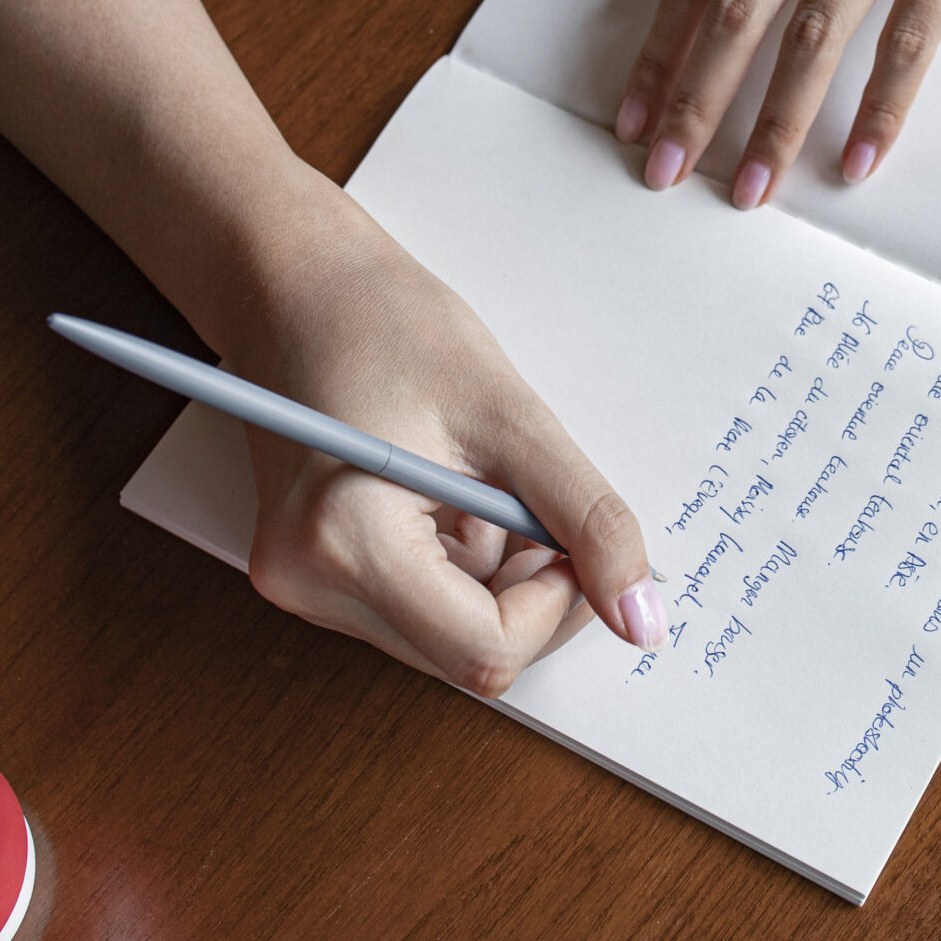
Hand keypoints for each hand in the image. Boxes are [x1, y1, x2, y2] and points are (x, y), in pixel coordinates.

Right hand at [229, 188, 664, 695]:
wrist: (298, 285)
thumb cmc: (390, 325)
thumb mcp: (513, 418)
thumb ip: (588, 520)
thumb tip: (642, 619)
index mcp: (346, 542)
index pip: (486, 651)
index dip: (555, 605)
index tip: (568, 538)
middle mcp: (307, 584)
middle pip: (466, 656)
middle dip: (528, 593)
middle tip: (536, 506)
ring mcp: (300, 583)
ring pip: (446, 639)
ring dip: (494, 580)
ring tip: (477, 486)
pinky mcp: (309, 572)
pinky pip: (415, 610)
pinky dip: (457, 570)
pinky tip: (447, 496)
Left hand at [613, 0, 940, 206]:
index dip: (659, 49)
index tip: (631, 118)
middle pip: (741, 5)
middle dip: (695, 101)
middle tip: (663, 171)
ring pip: (818, 29)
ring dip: (777, 121)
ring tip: (754, 188)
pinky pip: (912, 34)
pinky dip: (881, 106)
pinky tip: (857, 159)